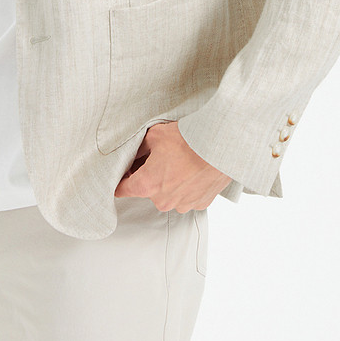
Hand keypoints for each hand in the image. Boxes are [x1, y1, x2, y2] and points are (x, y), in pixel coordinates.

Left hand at [113, 120, 232, 210]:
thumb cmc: (186, 139)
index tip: (121, 172)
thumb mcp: (153, 136)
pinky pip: (187, 196)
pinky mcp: (200, 203)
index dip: (119, 178)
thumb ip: (138, 149)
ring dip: (169, 181)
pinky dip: (187, 185)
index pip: (122, 190)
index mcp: (147, 185)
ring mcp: (183, 204)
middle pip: (148, 189)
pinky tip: (192, 169)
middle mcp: (163, 200)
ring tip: (179, 161)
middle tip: (158, 156)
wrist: (219, 145)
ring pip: (168, 193)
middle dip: (149, 175)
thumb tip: (131, 154)